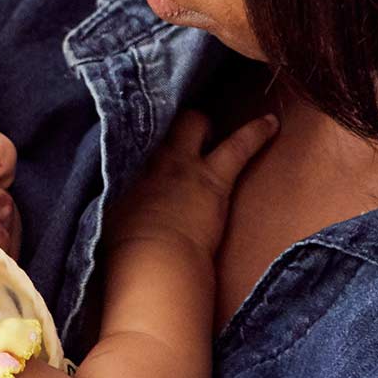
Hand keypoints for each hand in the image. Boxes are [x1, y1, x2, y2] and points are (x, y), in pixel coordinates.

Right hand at [105, 111, 278, 257]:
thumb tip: (107, 211)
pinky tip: (271, 123)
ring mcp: (184, 165)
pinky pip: (239, 145)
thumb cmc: (127, 252)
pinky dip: (256, 133)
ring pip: (195, 125)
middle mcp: (153, 162)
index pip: (132, 144)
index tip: (146, 141)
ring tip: (218, 117)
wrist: (154, 260)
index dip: (140, 140)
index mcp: (126, 173)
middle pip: (158, 129)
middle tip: (179, 127)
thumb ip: (111, 211)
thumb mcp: (108, 225)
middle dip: (170, 124)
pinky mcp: (214, 178)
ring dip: (204, 122)